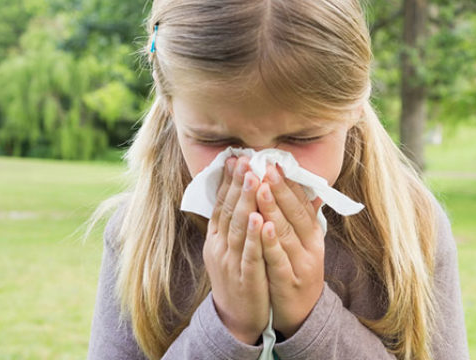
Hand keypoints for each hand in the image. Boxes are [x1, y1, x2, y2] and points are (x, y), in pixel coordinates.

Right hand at [202, 156, 269, 344]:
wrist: (237, 318)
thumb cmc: (239, 275)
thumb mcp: (233, 246)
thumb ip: (239, 220)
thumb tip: (250, 190)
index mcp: (216, 238)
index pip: (221, 204)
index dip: (228, 181)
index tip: (235, 158)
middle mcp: (219, 247)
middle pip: (228, 210)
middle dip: (237, 183)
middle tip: (244, 159)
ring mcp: (231, 262)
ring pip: (238, 228)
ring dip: (245, 202)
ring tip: (253, 179)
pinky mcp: (245, 278)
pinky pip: (250, 254)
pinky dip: (254, 236)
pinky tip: (259, 219)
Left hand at [257, 164, 324, 337]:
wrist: (302, 316)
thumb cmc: (298, 274)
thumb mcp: (306, 246)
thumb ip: (305, 220)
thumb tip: (312, 192)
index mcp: (312, 236)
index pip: (302, 204)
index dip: (289, 183)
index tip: (274, 162)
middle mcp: (310, 247)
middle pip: (295, 213)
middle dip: (279, 188)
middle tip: (265, 166)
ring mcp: (300, 264)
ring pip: (286, 232)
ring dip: (273, 208)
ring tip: (260, 186)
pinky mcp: (288, 282)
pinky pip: (278, 259)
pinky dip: (271, 241)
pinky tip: (263, 225)